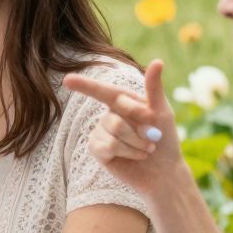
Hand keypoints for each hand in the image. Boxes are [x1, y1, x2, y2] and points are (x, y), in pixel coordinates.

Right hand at [64, 60, 187, 202]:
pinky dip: (127, 152)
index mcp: (122, 102)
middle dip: (139, 130)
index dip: (85, 85)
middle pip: (115, 117)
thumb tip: (157, 61)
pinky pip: (108, 146)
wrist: (163, 171)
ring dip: (136, 143)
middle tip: (153, 138)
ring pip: (113, 132)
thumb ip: (154, 88)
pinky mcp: (98, 150)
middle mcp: (108, 115)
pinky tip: (134, 157)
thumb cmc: (165, 140)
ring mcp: (100, 132)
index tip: (67, 80)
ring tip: (146, 150)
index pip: (102, 91)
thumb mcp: (162, 112)